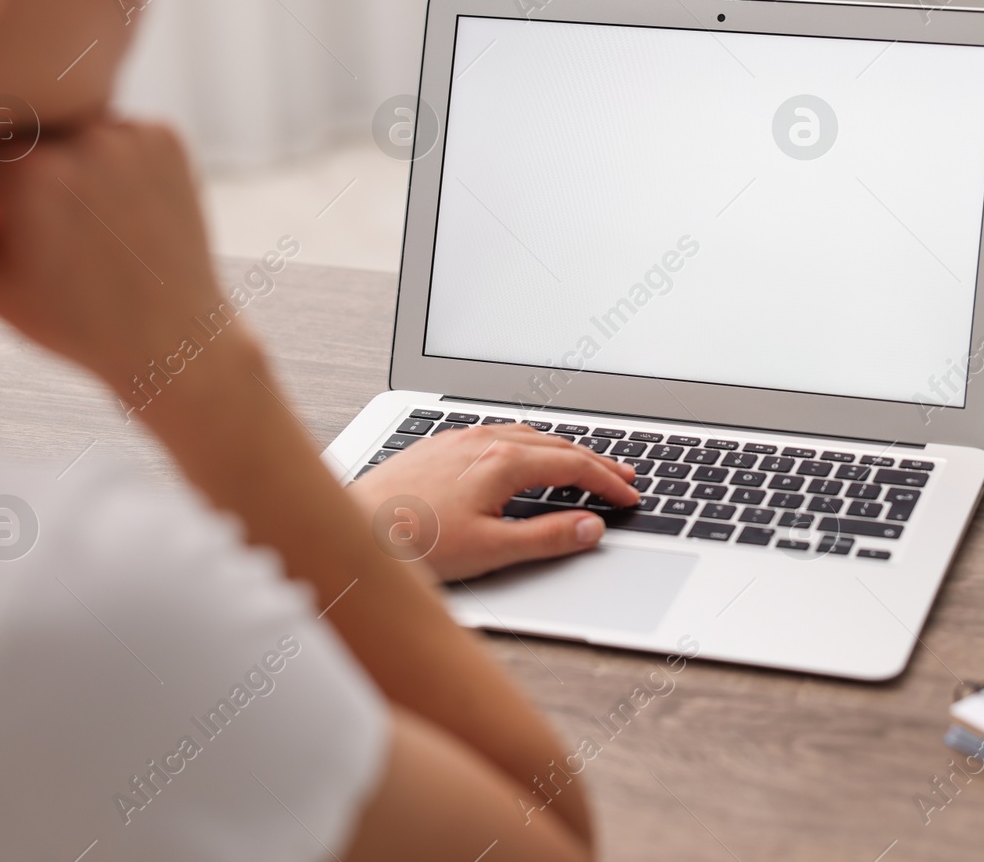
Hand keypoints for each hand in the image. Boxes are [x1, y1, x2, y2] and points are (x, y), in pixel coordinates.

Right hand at [0, 119, 227, 392]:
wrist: (170, 338)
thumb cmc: (69, 320)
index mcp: (25, 172)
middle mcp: (81, 140)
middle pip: (21, 132)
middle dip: (20, 172)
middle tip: (44, 226)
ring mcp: (130, 135)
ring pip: (71, 127)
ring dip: (67, 162)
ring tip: (88, 224)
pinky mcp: (167, 137)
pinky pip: (117, 131)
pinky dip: (111, 161)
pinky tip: (123, 214)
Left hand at [346, 424, 641, 581]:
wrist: (353, 526)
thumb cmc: (412, 543)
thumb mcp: (490, 550)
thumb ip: (546, 537)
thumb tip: (590, 528)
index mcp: (503, 462)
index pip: (573, 466)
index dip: (608, 481)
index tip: (630, 495)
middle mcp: (483, 441)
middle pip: (555, 445)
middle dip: (595, 460)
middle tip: (624, 474)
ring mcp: (459, 440)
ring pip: (526, 434)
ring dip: (561, 449)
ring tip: (582, 462)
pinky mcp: (439, 445)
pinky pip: (498, 433)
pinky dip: (528, 444)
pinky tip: (522, 455)